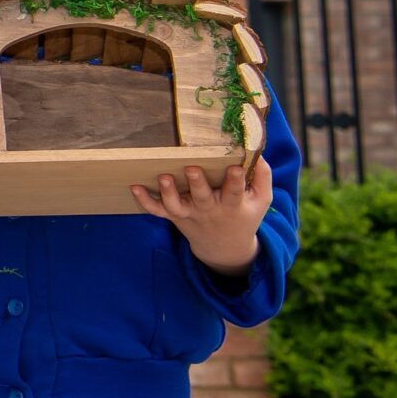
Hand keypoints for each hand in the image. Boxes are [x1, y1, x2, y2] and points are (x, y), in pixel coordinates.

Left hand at [134, 158, 271, 275]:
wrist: (225, 246)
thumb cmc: (244, 214)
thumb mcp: (261, 200)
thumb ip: (262, 176)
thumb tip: (258, 151)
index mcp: (233, 204)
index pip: (235, 192)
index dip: (235, 180)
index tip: (235, 167)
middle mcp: (209, 209)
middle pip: (202, 197)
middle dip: (197, 183)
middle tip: (191, 169)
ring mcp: (189, 213)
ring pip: (176, 205)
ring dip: (168, 192)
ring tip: (163, 177)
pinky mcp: (174, 215)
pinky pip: (156, 211)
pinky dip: (145, 201)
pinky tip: (134, 187)